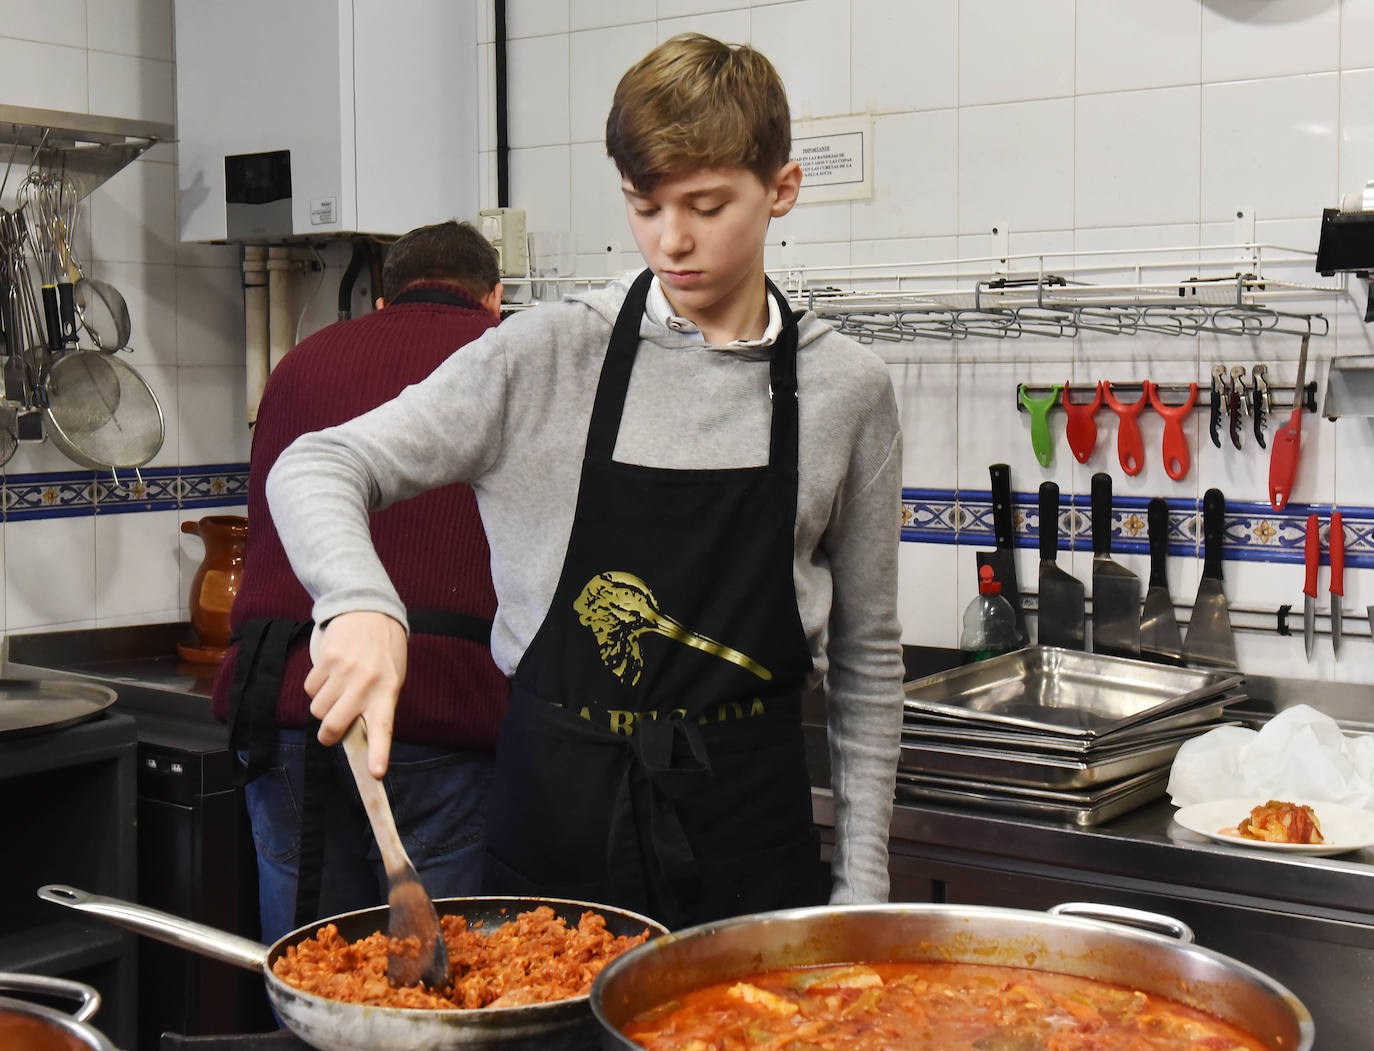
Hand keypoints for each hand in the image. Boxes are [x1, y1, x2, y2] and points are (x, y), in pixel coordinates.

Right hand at [304, 611, 406, 776]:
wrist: (371, 612)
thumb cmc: (383, 655)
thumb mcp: (391, 681)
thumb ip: (375, 707)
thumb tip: (351, 735)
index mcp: (387, 693)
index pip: (383, 728)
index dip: (378, 753)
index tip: (375, 773)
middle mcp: (366, 684)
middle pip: (332, 726)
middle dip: (328, 732)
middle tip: (332, 727)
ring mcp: (344, 672)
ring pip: (316, 709)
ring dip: (322, 705)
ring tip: (338, 687)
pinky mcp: (325, 659)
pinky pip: (309, 688)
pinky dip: (316, 686)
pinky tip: (331, 672)